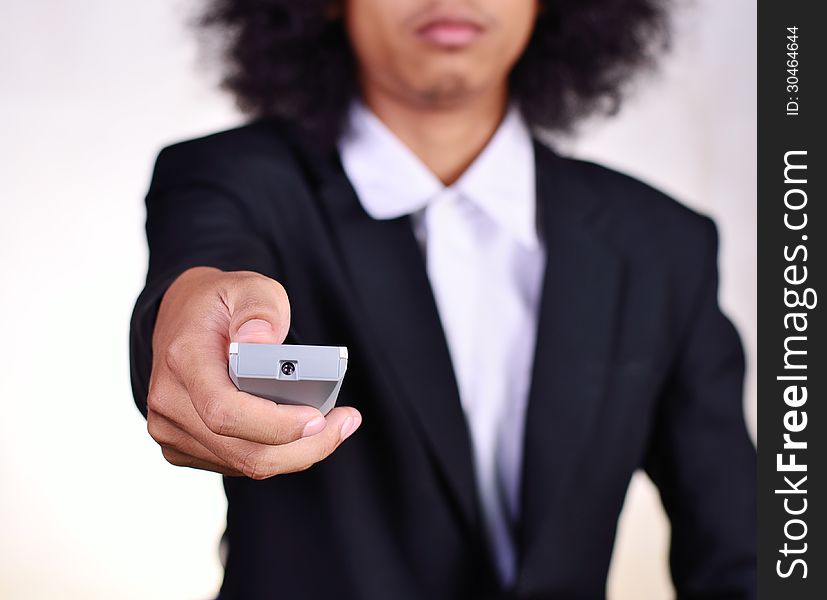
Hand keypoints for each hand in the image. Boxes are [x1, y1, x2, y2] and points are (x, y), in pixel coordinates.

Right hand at [145, 267, 361, 478]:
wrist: (182, 318)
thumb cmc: (220, 304)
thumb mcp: (247, 285)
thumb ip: (260, 307)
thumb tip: (262, 340)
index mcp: (183, 360)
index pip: (225, 411)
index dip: (275, 425)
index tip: (319, 417)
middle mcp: (169, 402)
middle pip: (243, 450)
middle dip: (304, 446)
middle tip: (344, 423)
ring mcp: (172, 429)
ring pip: (245, 464)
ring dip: (297, 452)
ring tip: (335, 424)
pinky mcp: (183, 446)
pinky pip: (238, 464)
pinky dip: (278, 453)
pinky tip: (304, 431)